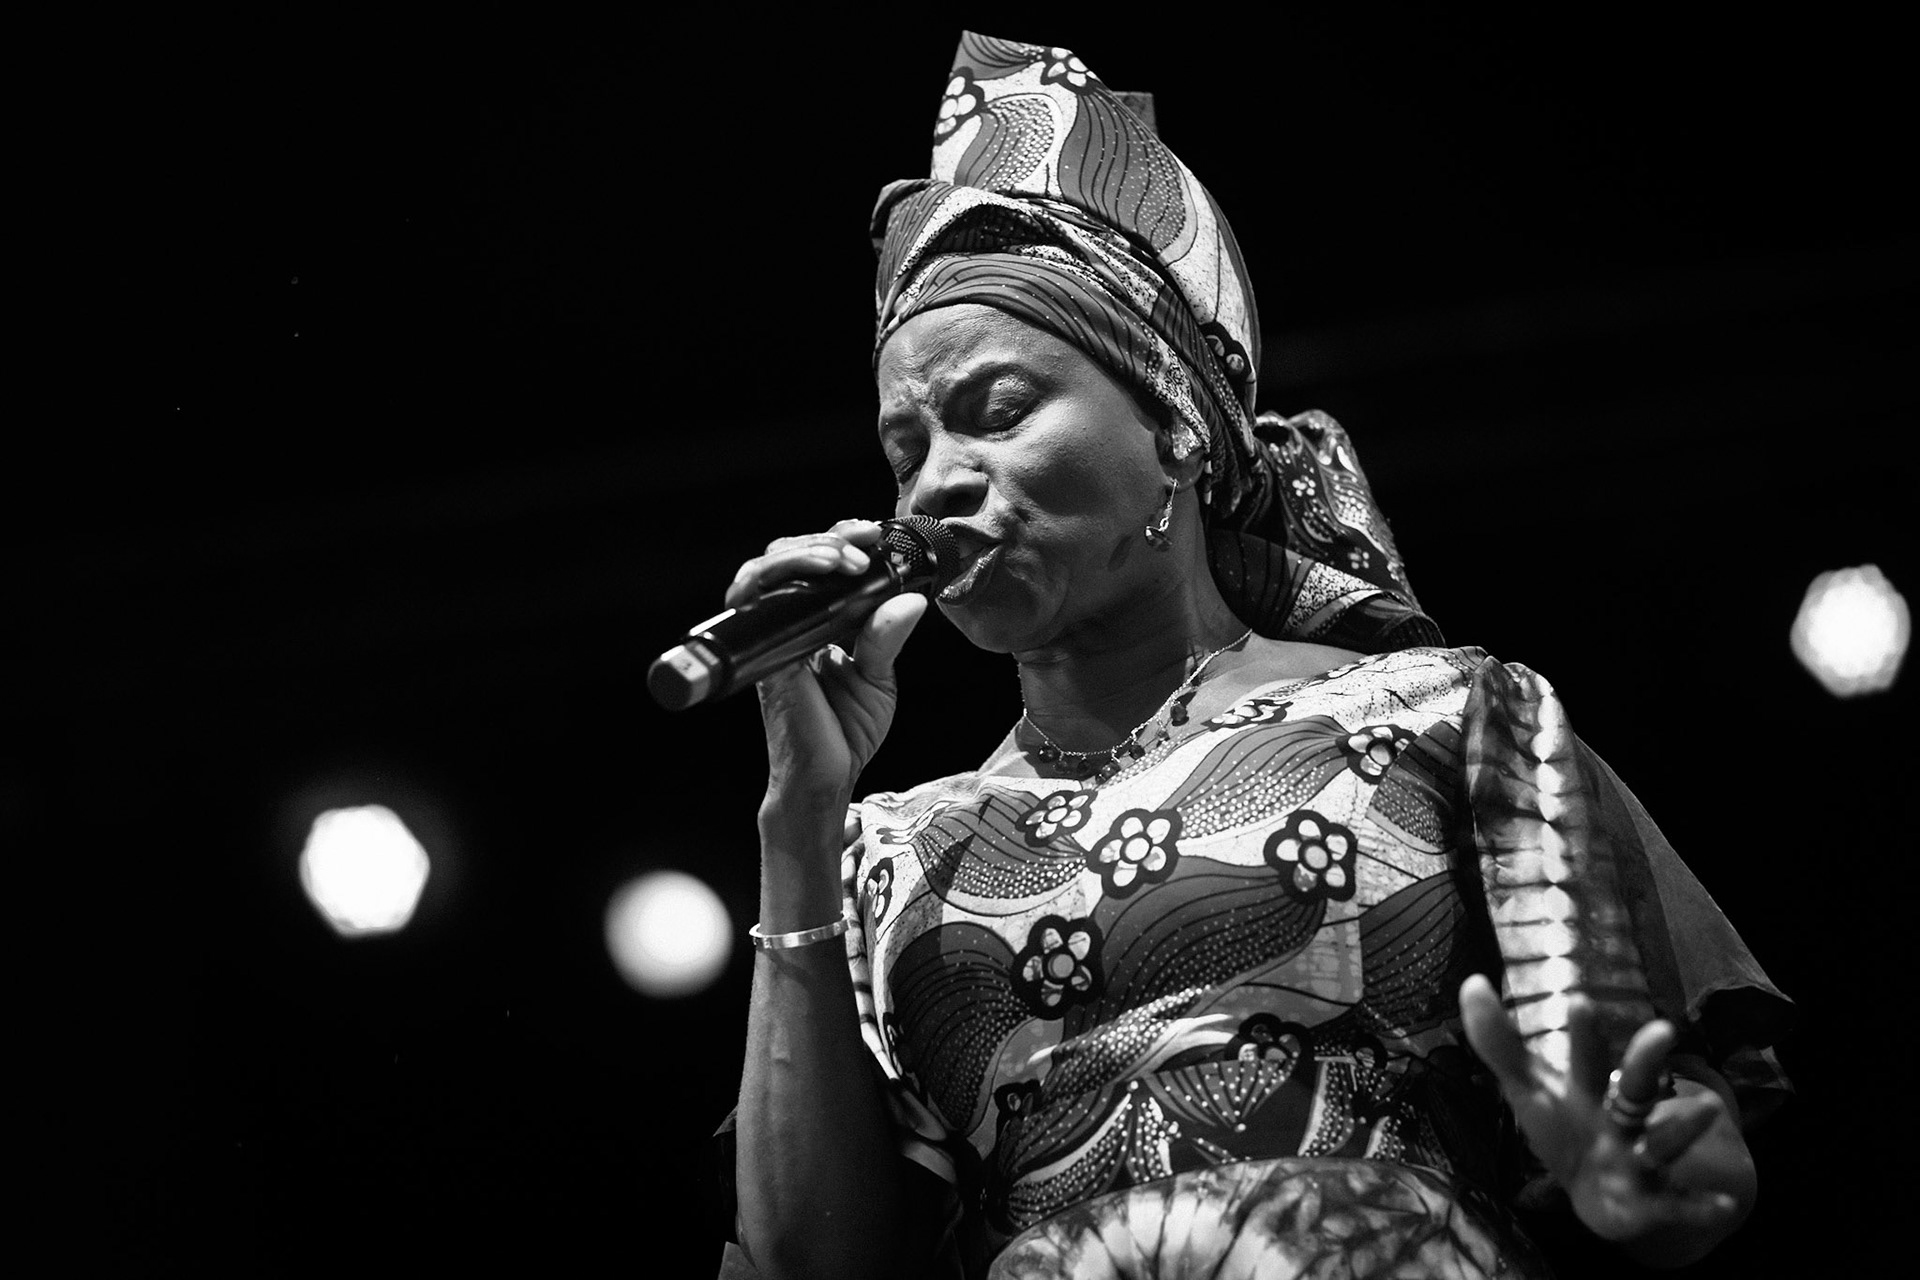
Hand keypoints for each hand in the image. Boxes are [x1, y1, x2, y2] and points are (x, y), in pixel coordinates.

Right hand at [730, 519, 929, 820]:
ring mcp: (771, 637)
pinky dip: (786, 575)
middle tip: (866, 542)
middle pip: (785, 555)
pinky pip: (757, 601)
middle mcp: (786, 625)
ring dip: (807, 551)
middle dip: (825, 538)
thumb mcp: (878, 678)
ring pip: (766, 568)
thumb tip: (911, 598)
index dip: (840, 540)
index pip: (815, 565)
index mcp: (812, 624)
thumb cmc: (844, 733)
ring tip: (847, 558)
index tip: (875, 534)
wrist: (826, 780)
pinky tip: (825, 571)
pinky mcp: (766, 652)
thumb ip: (887, 636)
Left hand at [1459, 974, 1755, 1267]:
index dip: (1583, 1035)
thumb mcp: (1528, 1090)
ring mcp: (1640, 1158)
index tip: (1579, 1002)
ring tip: (1707, 1107)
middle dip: (1643, 1063)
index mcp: (1587, 1090)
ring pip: (1662, 1141)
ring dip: (1682, 1128)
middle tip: (1662, 1030)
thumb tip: (1472, 982)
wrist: (1596, 1193)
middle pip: (1631, 1088)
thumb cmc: (1562, 1129)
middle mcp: (1620, 1118)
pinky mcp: (1653, 1201)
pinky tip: (1722, 1205)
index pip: (1583, 1058)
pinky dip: (1699, 1206)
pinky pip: (1678, 1205)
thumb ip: (1499, 1043)